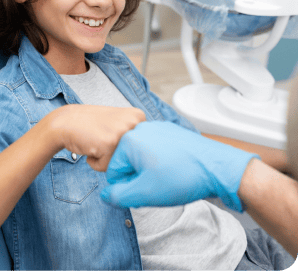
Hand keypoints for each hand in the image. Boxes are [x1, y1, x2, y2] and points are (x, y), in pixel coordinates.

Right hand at [50, 104, 145, 170]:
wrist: (66, 121)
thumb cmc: (92, 125)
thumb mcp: (120, 122)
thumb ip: (135, 134)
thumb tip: (150, 157)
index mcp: (139, 116)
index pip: (142, 148)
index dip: (123, 146)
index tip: (111, 134)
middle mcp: (134, 122)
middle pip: (133, 156)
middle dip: (116, 153)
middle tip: (102, 138)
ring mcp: (123, 132)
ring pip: (121, 162)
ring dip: (107, 159)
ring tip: (97, 142)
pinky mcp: (110, 144)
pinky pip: (107, 167)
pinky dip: (96, 162)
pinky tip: (90, 146)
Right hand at [100, 121, 258, 210]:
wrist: (217, 166)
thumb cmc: (182, 177)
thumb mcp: (144, 193)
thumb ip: (118, 196)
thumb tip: (106, 195)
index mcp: (130, 140)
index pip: (113, 171)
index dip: (126, 187)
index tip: (143, 191)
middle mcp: (141, 129)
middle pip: (127, 161)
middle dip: (137, 177)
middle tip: (156, 185)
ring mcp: (157, 128)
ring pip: (141, 155)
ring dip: (149, 170)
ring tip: (167, 177)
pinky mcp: (170, 131)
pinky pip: (155, 148)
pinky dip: (160, 161)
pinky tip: (173, 168)